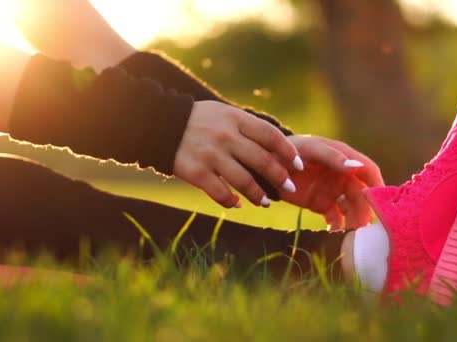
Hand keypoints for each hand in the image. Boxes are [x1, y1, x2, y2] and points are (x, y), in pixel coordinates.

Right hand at [173, 101, 300, 207]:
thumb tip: (277, 148)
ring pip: (244, 180)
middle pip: (262, 160)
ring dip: (258, 195)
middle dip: (280, 177)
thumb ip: (246, 127)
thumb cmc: (198, 120)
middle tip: (289, 189)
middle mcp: (225, 135)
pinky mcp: (195, 171)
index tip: (299, 166)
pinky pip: (220, 192)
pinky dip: (231, 201)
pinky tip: (237, 204)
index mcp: (235, 118)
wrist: (158, 124)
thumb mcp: (223, 113)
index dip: (288, 152)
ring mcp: (210, 154)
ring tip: (265, 202)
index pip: (270, 136)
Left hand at [279, 135, 383, 229]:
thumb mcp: (311, 149)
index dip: (377, 185)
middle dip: (366, 208)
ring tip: (351, 230)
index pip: (368, 171)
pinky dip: (337, 225)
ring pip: (351, 208)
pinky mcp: (321, 205)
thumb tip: (357, 166)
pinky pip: (335, 217)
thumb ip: (333, 157)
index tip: (383, 201)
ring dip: (354, 219)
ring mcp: (332, 191)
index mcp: (344, 158)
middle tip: (365, 223)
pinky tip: (333, 229)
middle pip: (362, 194)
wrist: (265, 166)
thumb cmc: (289, 150)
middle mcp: (342, 176)